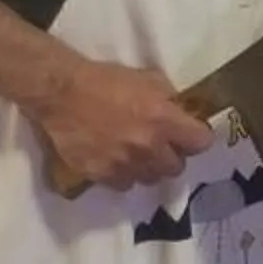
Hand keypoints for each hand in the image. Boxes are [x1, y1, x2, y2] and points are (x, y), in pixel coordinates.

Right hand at [28, 56, 213, 190]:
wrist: (61, 93)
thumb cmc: (104, 80)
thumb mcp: (147, 79)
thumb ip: (169, 98)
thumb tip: (180, 110)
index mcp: (164, 120)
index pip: (201, 143)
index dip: (197, 139)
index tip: (189, 136)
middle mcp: (149, 147)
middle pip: (176, 168)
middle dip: (171, 157)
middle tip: (159, 146)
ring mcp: (125, 164)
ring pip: (150, 179)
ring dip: (147, 168)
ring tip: (135, 154)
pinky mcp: (102, 175)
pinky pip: (123, 184)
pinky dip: (122, 175)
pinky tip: (114, 160)